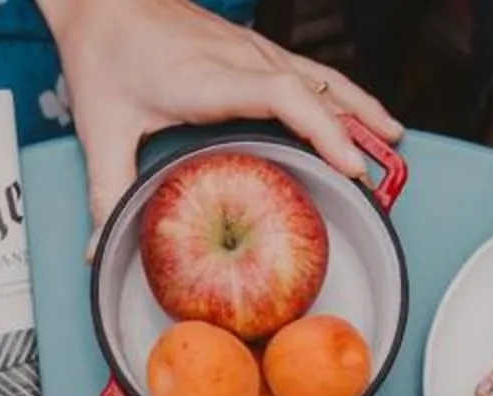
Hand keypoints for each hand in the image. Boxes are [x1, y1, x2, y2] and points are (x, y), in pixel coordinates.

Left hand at [42, 0, 402, 230]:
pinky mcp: (252, 49)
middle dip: (352, 135)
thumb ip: (107, 191)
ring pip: (321, 76)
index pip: (284, 95)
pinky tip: (361, 112)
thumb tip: (103, 248)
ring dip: (358, 109)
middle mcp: (239, 59)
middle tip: (374, 183)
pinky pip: (310, 70)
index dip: (323, 129)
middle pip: (315, 90)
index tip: (347, 164)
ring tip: (391, 143)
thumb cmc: (105, 53)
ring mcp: (251, 50)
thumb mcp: (101, 128)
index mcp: (209, 77)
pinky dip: (342, 93)